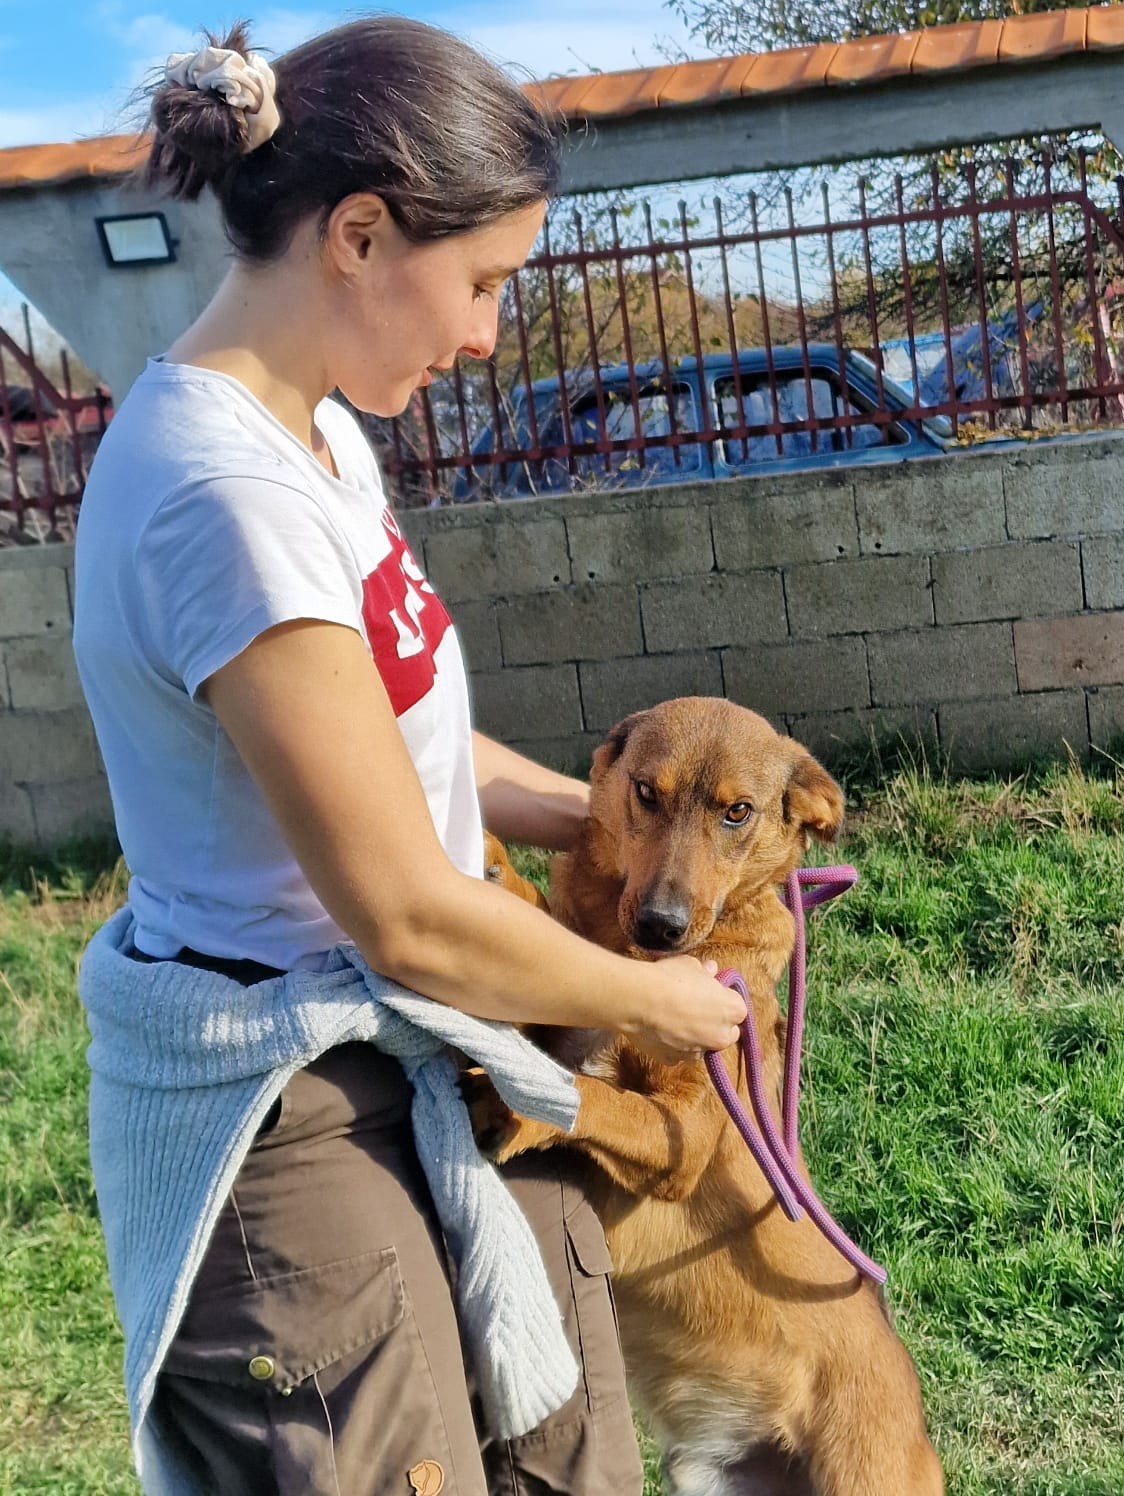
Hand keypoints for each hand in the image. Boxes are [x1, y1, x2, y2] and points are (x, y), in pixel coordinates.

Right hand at [622, 957, 746, 1061]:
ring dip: (694, 1036)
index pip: (737, 1008)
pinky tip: (659, 1030)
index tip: (709, 993)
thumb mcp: (691, 965)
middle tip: (695, 1009)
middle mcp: (721, 1036)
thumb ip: (704, 972)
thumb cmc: (671, 978)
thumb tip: (710, 969)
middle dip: (715, 1024)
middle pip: (725, 1033)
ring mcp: (698, 1052)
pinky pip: (678, 1053)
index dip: (722, 1000)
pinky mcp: (674, 1060)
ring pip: (701, 1046)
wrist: (640, 1000)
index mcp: (733, 1010)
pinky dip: (672, 1045)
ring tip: (673, 1019)